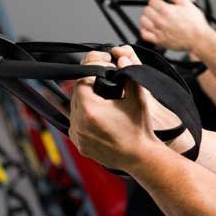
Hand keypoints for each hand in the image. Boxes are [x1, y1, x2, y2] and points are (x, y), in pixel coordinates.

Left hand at [68, 46, 156, 170]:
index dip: (92, 69)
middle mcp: (79, 123)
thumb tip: (122, 58)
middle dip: (90, 85)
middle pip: (76, 94)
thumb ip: (129, 74)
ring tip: (103, 98)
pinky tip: (99, 114)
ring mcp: (77, 135)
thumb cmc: (140, 129)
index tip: (103, 65)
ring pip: (74, 109)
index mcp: (90, 109)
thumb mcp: (138, 97)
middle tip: (104, 79)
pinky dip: (84, 117)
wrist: (140, 157)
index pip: (82, 80)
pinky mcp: (79, 145)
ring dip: (86, 101)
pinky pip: (76, 124)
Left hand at [140, 0, 209, 51]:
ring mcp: (159, 31)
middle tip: (158, 10)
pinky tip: (152, 28)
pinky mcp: (159, 41)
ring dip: (147, 18)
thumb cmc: (195, 23)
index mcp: (166, 10)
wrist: (199, 39)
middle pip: (146, 10)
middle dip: (152, 8)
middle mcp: (160, 21)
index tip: (161, 3)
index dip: (157, 0)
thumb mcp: (187, 3)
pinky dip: (145, 30)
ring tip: (154, 18)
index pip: (152, 1)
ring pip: (143, 21)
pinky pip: (144, 34)